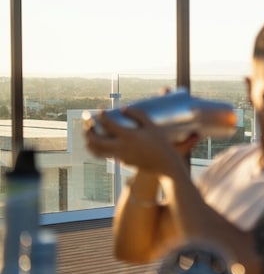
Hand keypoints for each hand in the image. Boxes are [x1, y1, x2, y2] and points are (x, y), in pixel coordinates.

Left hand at [85, 107, 200, 174]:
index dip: (101, 115)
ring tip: (90, 134)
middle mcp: (121, 147)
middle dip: (88, 130)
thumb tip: (123, 108)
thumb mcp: (152, 126)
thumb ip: (138, 115)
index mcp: (128, 136)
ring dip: (89, 142)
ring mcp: (120, 156)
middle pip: (95, 139)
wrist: (165, 164)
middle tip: (88, 123)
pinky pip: (106, 155)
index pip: (107, 124)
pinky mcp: (121, 162)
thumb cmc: (162, 143)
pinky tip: (103, 143)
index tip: (100, 110)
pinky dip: (100, 149)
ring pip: (96, 151)